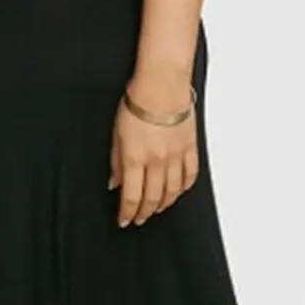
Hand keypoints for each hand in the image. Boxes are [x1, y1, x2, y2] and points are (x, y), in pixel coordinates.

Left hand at [108, 76, 199, 225]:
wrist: (162, 84)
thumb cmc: (137, 102)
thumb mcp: (116, 133)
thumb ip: (116, 161)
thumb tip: (114, 182)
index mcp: (135, 158)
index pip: (131, 196)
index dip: (127, 212)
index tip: (124, 220)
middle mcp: (157, 161)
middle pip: (152, 198)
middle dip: (144, 212)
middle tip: (139, 218)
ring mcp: (176, 156)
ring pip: (172, 191)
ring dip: (163, 204)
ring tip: (156, 209)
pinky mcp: (190, 148)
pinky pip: (189, 175)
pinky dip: (183, 188)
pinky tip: (177, 192)